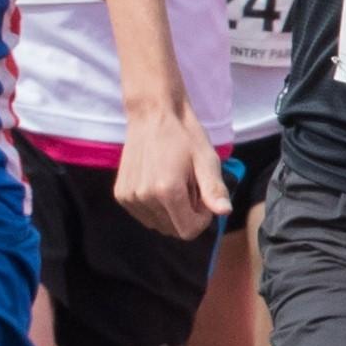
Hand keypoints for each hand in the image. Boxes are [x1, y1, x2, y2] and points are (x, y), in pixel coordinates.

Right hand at [110, 109, 229, 238]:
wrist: (152, 114)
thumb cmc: (184, 135)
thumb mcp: (206, 159)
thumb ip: (214, 189)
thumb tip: (225, 212)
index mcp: (167, 191)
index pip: (188, 231)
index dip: (202, 219)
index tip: (202, 197)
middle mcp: (144, 197)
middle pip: (173, 230)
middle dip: (186, 215)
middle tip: (189, 187)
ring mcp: (129, 197)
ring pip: (158, 224)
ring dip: (170, 211)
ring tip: (174, 183)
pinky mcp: (121, 194)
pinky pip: (145, 216)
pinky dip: (155, 207)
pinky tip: (158, 183)